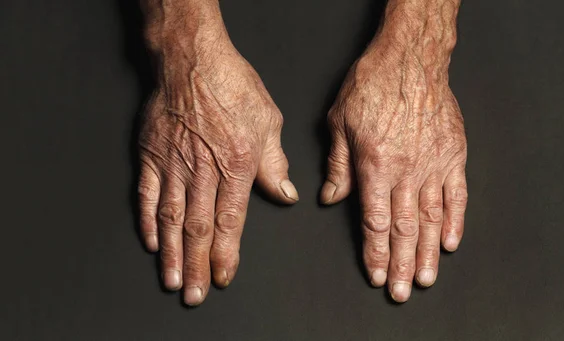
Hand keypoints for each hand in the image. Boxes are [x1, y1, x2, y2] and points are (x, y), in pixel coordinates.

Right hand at [138, 27, 297, 305]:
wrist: (193, 60)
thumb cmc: (233, 87)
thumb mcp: (269, 122)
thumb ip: (275, 164)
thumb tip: (286, 195)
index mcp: (237, 166)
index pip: (232, 221)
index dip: (227, 254)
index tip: (223, 277)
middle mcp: (203, 171)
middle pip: (200, 228)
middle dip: (198, 265)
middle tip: (194, 294)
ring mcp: (174, 164)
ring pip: (171, 218)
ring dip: (172, 253)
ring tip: (172, 280)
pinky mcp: (151, 154)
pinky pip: (146, 194)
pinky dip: (147, 220)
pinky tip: (150, 242)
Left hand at [321, 10, 466, 301]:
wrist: (410, 59)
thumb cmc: (372, 86)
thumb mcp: (339, 123)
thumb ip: (338, 165)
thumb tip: (331, 197)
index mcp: (375, 166)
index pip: (375, 221)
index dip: (376, 252)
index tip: (377, 275)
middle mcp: (406, 171)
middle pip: (405, 228)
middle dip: (402, 264)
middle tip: (402, 291)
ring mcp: (434, 164)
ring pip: (432, 218)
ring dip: (429, 252)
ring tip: (426, 278)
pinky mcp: (454, 154)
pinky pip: (458, 195)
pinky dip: (455, 220)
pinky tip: (451, 242)